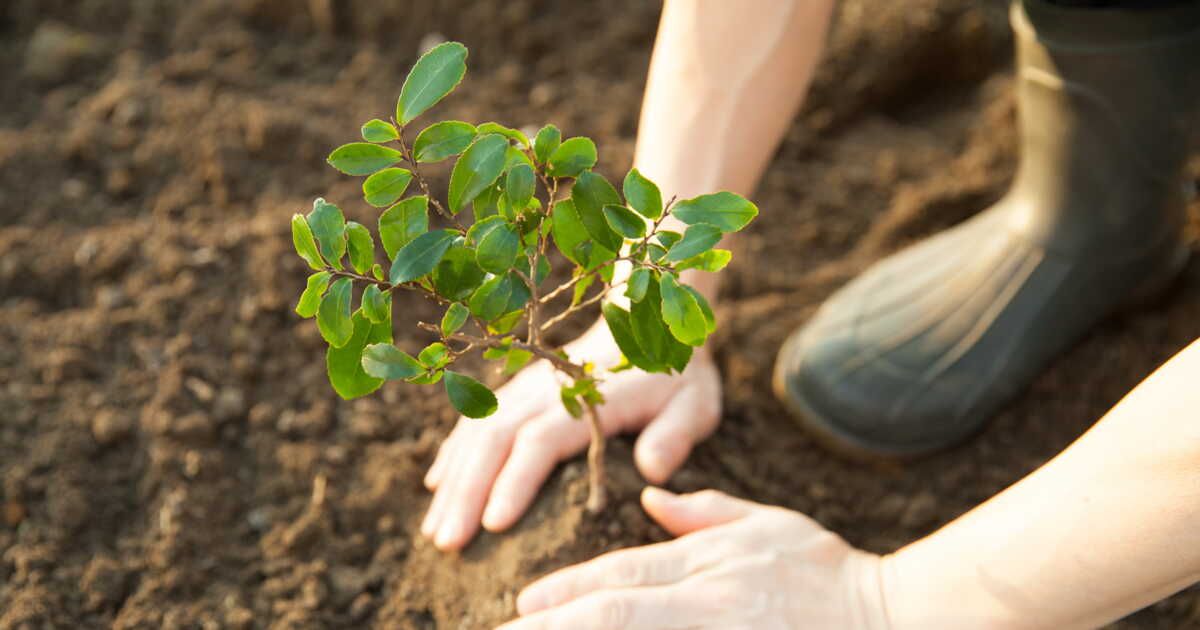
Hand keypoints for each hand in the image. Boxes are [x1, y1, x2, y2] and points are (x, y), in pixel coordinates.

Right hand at [420, 323, 721, 550]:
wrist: (647, 322)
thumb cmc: (675, 376)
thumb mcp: (694, 404)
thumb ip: (674, 436)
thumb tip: (652, 471)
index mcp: (587, 398)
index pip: (541, 441)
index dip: (515, 482)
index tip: (493, 525)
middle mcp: (546, 391)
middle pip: (494, 440)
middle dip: (467, 493)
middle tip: (447, 543)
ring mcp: (525, 388)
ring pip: (477, 433)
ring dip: (453, 482)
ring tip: (435, 531)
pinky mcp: (516, 391)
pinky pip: (475, 420)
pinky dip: (453, 453)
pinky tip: (437, 487)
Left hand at [501, 488, 889, 629]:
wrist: (895, 615)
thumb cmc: (829, 571)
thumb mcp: (767, 525)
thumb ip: (704, 513)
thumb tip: (651, 497)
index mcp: (709, 563)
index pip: (619, 576)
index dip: (565, 591)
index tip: (523, 604)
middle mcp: (707, 603)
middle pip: (612, 615)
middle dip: (551, 627)